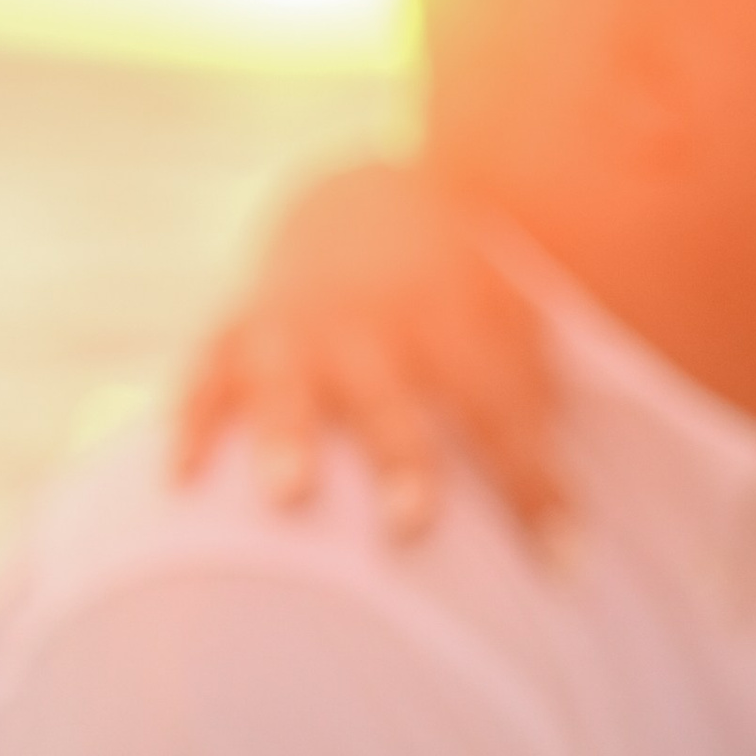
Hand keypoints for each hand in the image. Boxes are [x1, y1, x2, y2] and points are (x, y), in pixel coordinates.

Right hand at [173, 160, 563, 540]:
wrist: (354, 196)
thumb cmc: (455, 288)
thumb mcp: (508, 312)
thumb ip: (534, 388)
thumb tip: (577, 497)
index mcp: (455, 313)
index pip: (501, 405)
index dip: (533, 481)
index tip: (564, 559)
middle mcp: (372, 319)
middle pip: (391, 396)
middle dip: (401, 458)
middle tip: (413, 526)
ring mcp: (295, 325)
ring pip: (289, 383)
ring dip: (288, 437)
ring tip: (289, 497)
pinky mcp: (231, 331)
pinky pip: (202, 377)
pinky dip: (188, 425)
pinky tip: (178, 483)